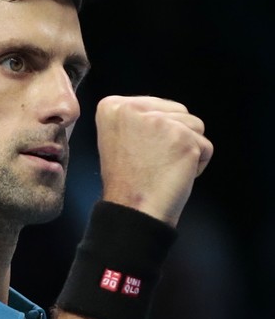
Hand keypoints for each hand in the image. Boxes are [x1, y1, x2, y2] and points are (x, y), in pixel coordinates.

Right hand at [95, 95, 213, 225]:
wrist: (132, 211)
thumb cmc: (127, 183)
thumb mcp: (119, 139)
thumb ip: (138, 118)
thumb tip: (165, 111)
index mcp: (112, 107)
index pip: (155, 106)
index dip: (154, 133)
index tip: (138, 153)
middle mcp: (133, 108)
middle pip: (177, 112)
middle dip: (173, 138)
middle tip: (152, 163)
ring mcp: (159, 122)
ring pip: (194, 125)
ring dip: (187, 149)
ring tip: (163, 168)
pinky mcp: (183, 138)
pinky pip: (206, 146)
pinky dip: (198, 165)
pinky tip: (174, 175)